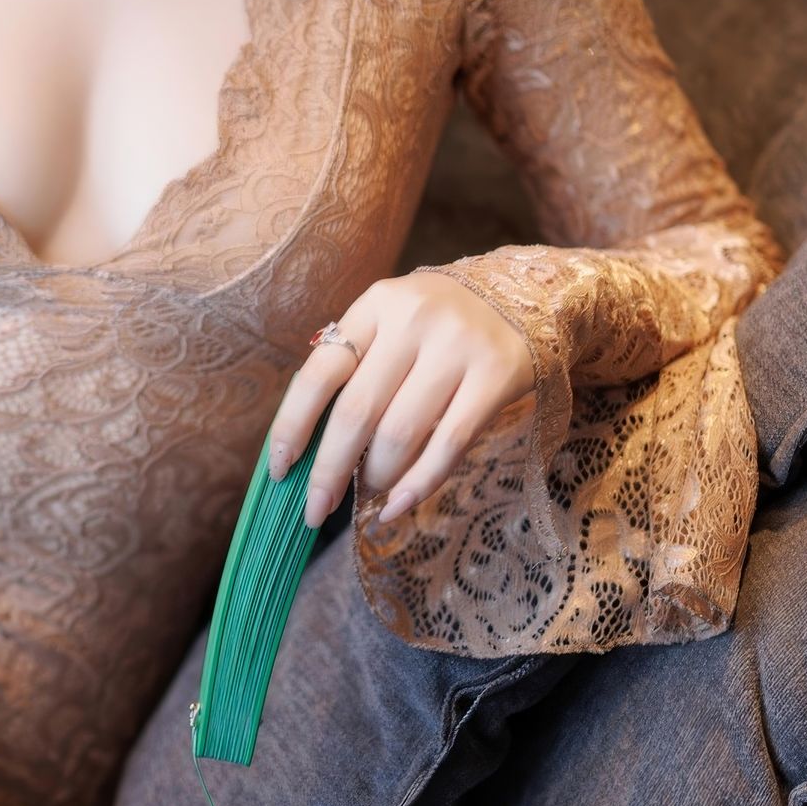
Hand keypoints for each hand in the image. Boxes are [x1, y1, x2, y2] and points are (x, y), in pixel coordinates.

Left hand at [267, 270, 536, 529]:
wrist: (527, 295)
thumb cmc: (440, 324)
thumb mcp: (392, 323)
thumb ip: (356, 368)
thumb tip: (309, 450)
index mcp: (376, 305)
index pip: (319, 372)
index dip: (292, 426)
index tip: (280, 470)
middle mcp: (414, 319)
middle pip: (356, 412)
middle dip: (329, 471)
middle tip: (316, 509)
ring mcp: (458, 346)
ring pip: (400, 434)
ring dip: (377, 478)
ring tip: (372, 492)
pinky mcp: (496, 374)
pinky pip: (448, 444)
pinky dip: (418, 484)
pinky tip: (399, 505)